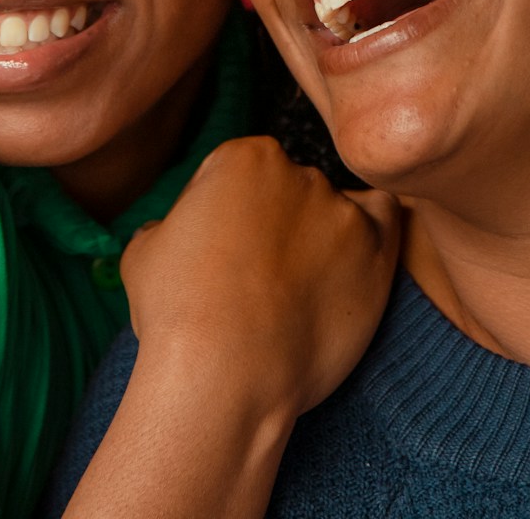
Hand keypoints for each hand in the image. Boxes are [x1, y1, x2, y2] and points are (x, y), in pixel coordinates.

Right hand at [121, 134, 400, 415]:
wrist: (225, 372)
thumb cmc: (177, 315)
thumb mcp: (142, 252)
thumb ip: (169, 226)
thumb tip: (170, 232)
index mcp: (242, 157)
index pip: (240, 173)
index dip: (228, 216)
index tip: (223, 253)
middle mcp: (298, 171)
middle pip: (289, 188)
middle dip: (274, 225)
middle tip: (258, 278)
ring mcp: (341, 209)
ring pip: (334, 209)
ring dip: (319, 238)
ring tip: (296, 291)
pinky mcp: (376, 250)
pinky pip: (386, 219)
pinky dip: (370, 233)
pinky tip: (348, 264)